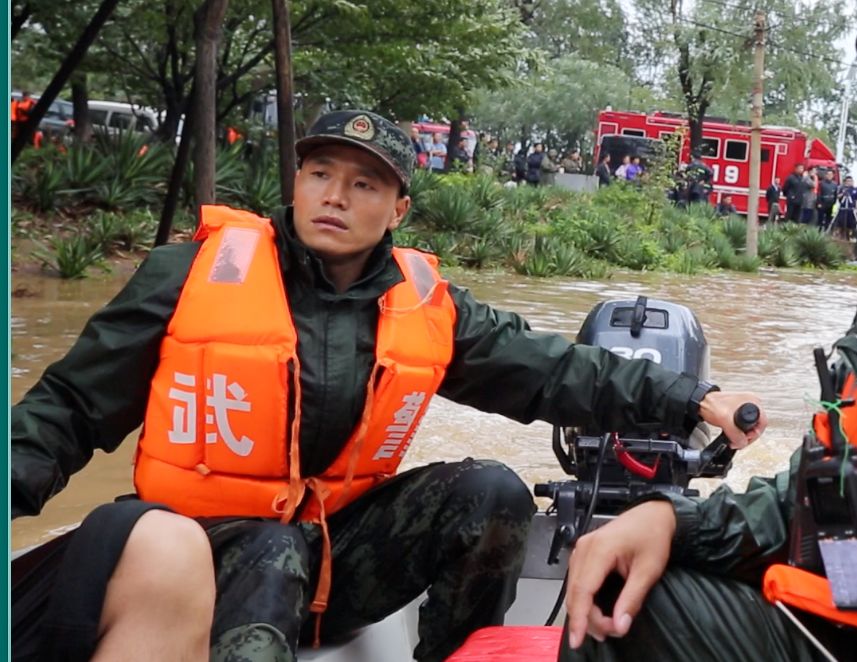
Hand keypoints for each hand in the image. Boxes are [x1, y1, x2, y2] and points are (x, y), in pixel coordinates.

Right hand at [566, 501, 675, 647]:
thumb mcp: (648, 571)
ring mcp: (582, 548)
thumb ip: (632, 599)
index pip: (583, 589)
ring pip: (573, 588)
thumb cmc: (652, 536)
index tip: (578, 638)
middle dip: (586, 618)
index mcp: (600, 549)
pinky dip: (583, 598)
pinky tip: (595, 610)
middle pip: (575, 591)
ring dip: (585, 610)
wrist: (652, 515)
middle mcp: (585, 547)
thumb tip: (620, 624)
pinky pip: (576, 580)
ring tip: (605, 625)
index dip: (580, 616)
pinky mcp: (584, 552)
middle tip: (607, 634)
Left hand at [699, 391, 766, 448]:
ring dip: (743, 435)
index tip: (746, 439)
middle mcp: (750, 403)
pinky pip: (742, 425)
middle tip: (740, 442)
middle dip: (749, 436)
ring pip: (750, 426)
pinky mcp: (736, 411)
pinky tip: (733, 435)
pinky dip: (738, 432)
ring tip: (736, 440)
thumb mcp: (725, 420)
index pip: (762, 422)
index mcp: (752, 401)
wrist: (700, 402)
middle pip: (757, 425)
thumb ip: (735, 434)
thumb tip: (742, 443)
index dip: (755, 434)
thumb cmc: (711, 404)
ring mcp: (744, 407)